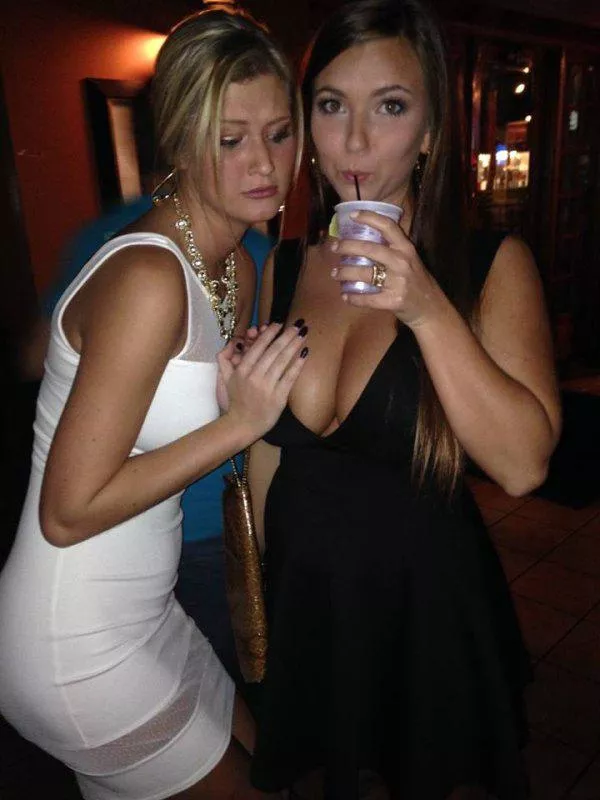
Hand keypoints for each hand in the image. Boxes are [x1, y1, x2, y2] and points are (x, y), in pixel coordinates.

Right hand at [217, 322, 307, 436]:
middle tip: (298, 324)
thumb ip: (225, 359)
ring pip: (282, 361)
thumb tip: (233, 342)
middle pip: (273, 351)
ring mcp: (267, 387)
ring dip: (294, 345)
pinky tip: (305, 353)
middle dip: (287, 335)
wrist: (243, 424)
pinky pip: (290, 377)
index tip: (279, 323)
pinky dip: (297, 364)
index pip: (258, 347)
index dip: (270, 334)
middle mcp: (254, 377)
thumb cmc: (236, 400)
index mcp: (242, 370)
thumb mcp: (226, 379)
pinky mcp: (278, 398)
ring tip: (303, 334)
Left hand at [329, 210, 447, 327]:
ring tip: (335, 273)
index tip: (352, 215)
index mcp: (406, 248)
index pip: (388, 226)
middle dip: (347, 246)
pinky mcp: (393, 301)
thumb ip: (392, 249)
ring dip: (345, 273)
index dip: (369, 218)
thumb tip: (363, 239)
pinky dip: (353, 298)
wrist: (430, 308)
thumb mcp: (410, 259)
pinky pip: (367, 299)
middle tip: (334, 247)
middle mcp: (402, 262)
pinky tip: (345, 296)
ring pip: (364, 274)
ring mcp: (398, 282)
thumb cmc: (416, 281)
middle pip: (369, 249)